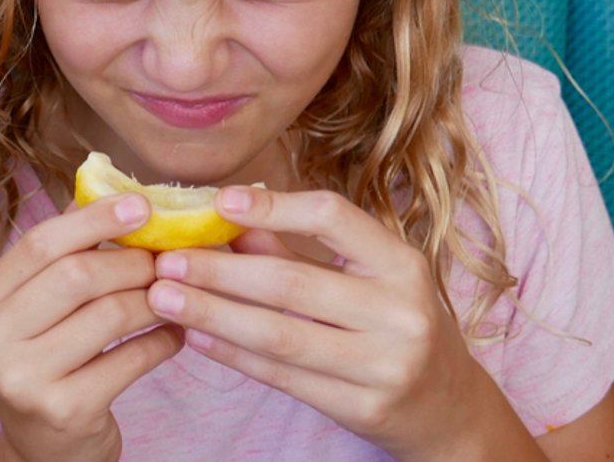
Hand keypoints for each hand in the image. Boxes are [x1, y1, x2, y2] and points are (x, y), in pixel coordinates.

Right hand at [0, 194, 183, 461]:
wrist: (45, 448)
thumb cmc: (50, 360)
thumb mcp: (40, 307)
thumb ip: (65, 253)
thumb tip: (108, 187)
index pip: (40, 244)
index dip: (94, 219)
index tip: (142, 204)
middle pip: (75, 276)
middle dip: (131, 261)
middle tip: (167, 258)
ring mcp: (23, 378)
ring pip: (107, 315)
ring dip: (152, 299)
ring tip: (175, 293)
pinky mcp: (63, 410)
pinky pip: (129, 360)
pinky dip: (161, 341)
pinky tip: (175, 334)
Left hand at [145, 186, 532, 460]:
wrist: (450, 410)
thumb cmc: (396, 326)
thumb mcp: (368, 278)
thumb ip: (301, 248)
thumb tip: (232, 217)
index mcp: (402, 264)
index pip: (333, 218)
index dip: (273, 206)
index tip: (219, 202)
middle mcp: (400, 312)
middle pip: (292, 283)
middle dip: (219, 270)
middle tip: (166, 259)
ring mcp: (385, 365)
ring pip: (280, 335)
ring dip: (213, 313)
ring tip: (163, 297)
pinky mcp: (363, 407)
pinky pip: (284, 377)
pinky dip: (234, 354)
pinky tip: (196, 335)